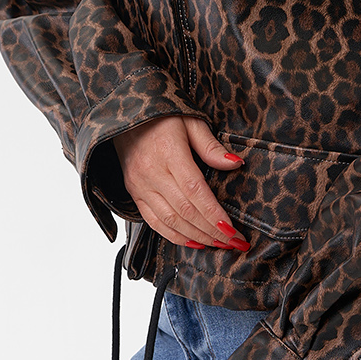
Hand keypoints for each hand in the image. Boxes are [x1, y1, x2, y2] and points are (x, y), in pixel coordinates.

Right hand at [114, 115, 250, 250]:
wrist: (125, 115)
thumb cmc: (161, 117)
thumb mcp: (191, 121)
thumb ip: (211, 147)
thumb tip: (235, 164)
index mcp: (169, 153)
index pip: (196, 191)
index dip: (215, 214)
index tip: (233, 231)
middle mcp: (152, 172)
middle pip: (186, 211)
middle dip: (212, 231)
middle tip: (234, 242)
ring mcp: (140, 185)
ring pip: (170, 221)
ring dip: (196, 237)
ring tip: (218, 244)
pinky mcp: (134, 192)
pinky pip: (153, 221)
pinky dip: (173, 236)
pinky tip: (192, 241)